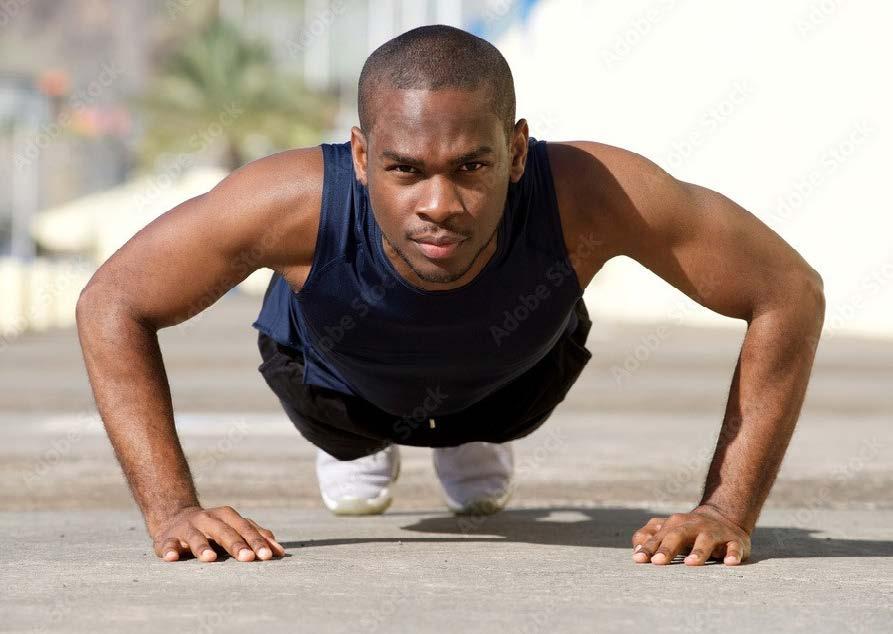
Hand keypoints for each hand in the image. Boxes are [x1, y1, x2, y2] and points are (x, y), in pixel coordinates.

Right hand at [151, 505, 285, 561]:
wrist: (176, 518)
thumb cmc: (215, 528)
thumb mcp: (235, 528)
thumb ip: (257, 537)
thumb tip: (281, 552)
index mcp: (227, 516)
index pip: (245, 528)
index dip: (257, 541)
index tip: (268, 556)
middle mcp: (208, 518)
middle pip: (224, 531)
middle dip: (237, 544)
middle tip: (249, 558)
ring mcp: (187, 528)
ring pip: (196, 537)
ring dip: (203, 547)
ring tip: (210, 558)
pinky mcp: (168, 538)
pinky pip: (168, 544)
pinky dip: (170, 550)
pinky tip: (172, 557)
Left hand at [630, 504, 750, 565]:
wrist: (723, 517)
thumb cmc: (687, 530)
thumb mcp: (667, 530)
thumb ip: (648, 537)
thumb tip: (636, 552)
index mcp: (674, 525)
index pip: (658, 536)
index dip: (647, 548)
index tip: (638, 559)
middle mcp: (693, 526)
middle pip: (678, 535)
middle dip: (668, 548)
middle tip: (658, 561)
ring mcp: (714, 533)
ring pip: (706, 540)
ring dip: (698, 551)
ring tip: (691, 563)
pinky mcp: (733, 541)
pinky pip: (734, 547)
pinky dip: (733, 554)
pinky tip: (730, 562)